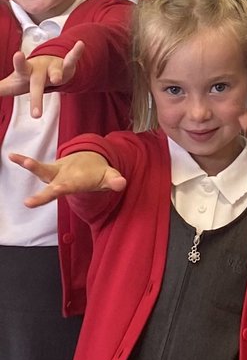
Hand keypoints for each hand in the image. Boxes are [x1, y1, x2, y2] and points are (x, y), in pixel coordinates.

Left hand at [0, 41, 84, 116]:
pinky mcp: (66, 66)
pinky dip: (75, 53)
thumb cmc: (27, 76)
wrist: (47, 65)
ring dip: (57, 75)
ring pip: (56, 72)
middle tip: (36, 115)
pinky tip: (79, 45)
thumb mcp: (12, 84)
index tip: (17, 55)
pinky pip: (71, 60)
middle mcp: (39, 68)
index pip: (21, 68)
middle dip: (36, 98)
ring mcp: (53, 66)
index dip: (19, 62)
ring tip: (57, 79)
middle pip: (38, 84)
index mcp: (26, 72)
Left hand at [8, 150, 125, 207]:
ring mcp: (56, 176)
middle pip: (52, 190)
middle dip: (42, 197)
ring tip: (23, 160)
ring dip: (33, 167)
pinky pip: (37, 165)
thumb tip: (122, 183)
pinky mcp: (51, 168)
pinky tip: (12, 156)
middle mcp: (63, 183)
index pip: (69, 188)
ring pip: (43, 173)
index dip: (63, 189)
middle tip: (29, 203)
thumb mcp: (109, 177)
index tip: (57, 191)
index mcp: (76, 185)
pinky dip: (24, 161)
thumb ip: (114, 180)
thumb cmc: (99, 175)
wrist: (90, 171)